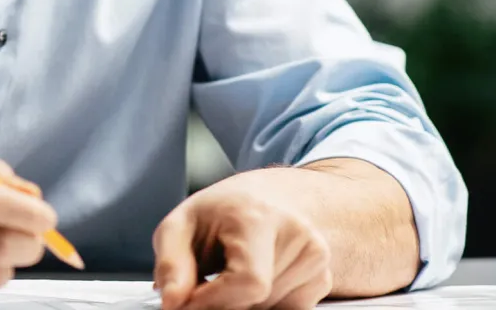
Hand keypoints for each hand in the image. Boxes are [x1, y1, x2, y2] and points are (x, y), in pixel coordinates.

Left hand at [153, 170, 333, 309]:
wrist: (269, 197)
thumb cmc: (223, 212)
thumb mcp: (181, 224)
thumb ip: (172, 264)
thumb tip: (173, 302)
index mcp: (259, 217)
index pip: (249, 282)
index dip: (213, 301)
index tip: (188, 302)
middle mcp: (297, 234)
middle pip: (256, 300)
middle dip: (223, 302)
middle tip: (208, 282)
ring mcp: (315, 257)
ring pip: (270, 309)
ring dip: (243, 303)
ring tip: (232, 271)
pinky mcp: (323, 277)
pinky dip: (264, 304)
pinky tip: (257, 276)